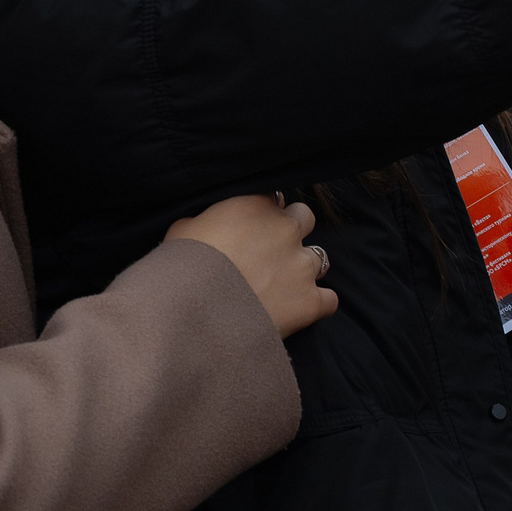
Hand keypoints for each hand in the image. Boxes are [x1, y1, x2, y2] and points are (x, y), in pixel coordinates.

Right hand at [165, 193, 337, 336]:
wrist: (196, 312)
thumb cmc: (183, 268)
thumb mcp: (182, 230)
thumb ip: (205, 221)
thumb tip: (204, 226)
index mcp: (256, 205)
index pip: (272, 197)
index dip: (262, 214)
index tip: (251, 230)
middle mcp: (286, 229)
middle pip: (304, 217)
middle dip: (292, 232)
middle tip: (271, 253)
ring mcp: (302, 265)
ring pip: (320, 258)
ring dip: (304, 268)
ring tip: (283, 286)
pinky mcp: (311, 301)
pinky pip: (329, 299)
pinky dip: (317, 304)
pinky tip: (299, 311)